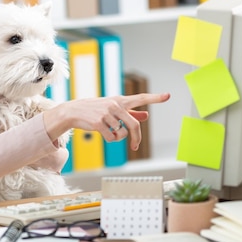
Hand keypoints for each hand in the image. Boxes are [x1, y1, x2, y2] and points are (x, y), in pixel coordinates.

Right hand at [42, 92, 170, 151]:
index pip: (140, 98)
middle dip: (137, 138)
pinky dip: (110, 139)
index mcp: (120, 100)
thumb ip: (131, 113)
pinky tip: (103, 133)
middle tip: (136, 146)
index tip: (168, 96)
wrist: (73, 111)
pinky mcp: (99, 123)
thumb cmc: (95, 109)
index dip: (155, 98)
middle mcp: (115, 105)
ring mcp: (106, 114)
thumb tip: (146, 116)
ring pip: (121, 133)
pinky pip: (111, 137)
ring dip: (118, 137)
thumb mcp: (113, 109)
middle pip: (134, 125)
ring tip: (109, 132)